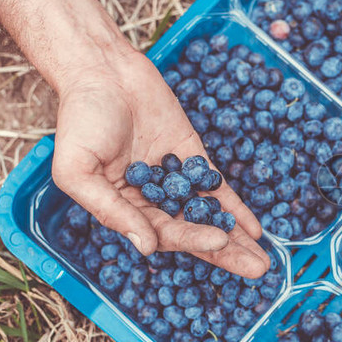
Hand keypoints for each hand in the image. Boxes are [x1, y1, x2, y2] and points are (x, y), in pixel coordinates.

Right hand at [52, 49, 270, 278]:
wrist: (103, 71)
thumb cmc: (81, 120)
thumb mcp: (77, 170)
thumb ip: (110, 210)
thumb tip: (147, 247)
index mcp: (123, 210)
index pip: (163, 234)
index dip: (192, 239)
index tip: (218, 241)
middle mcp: (152, 201)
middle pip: (193, 233)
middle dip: (225, 253)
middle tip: (258, 270)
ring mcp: (176, 180)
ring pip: (209, 215)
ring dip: (236, 238)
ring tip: (263, 260)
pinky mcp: (193, 158)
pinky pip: (217, 189)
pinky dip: (236, 209)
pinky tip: (255, 230)